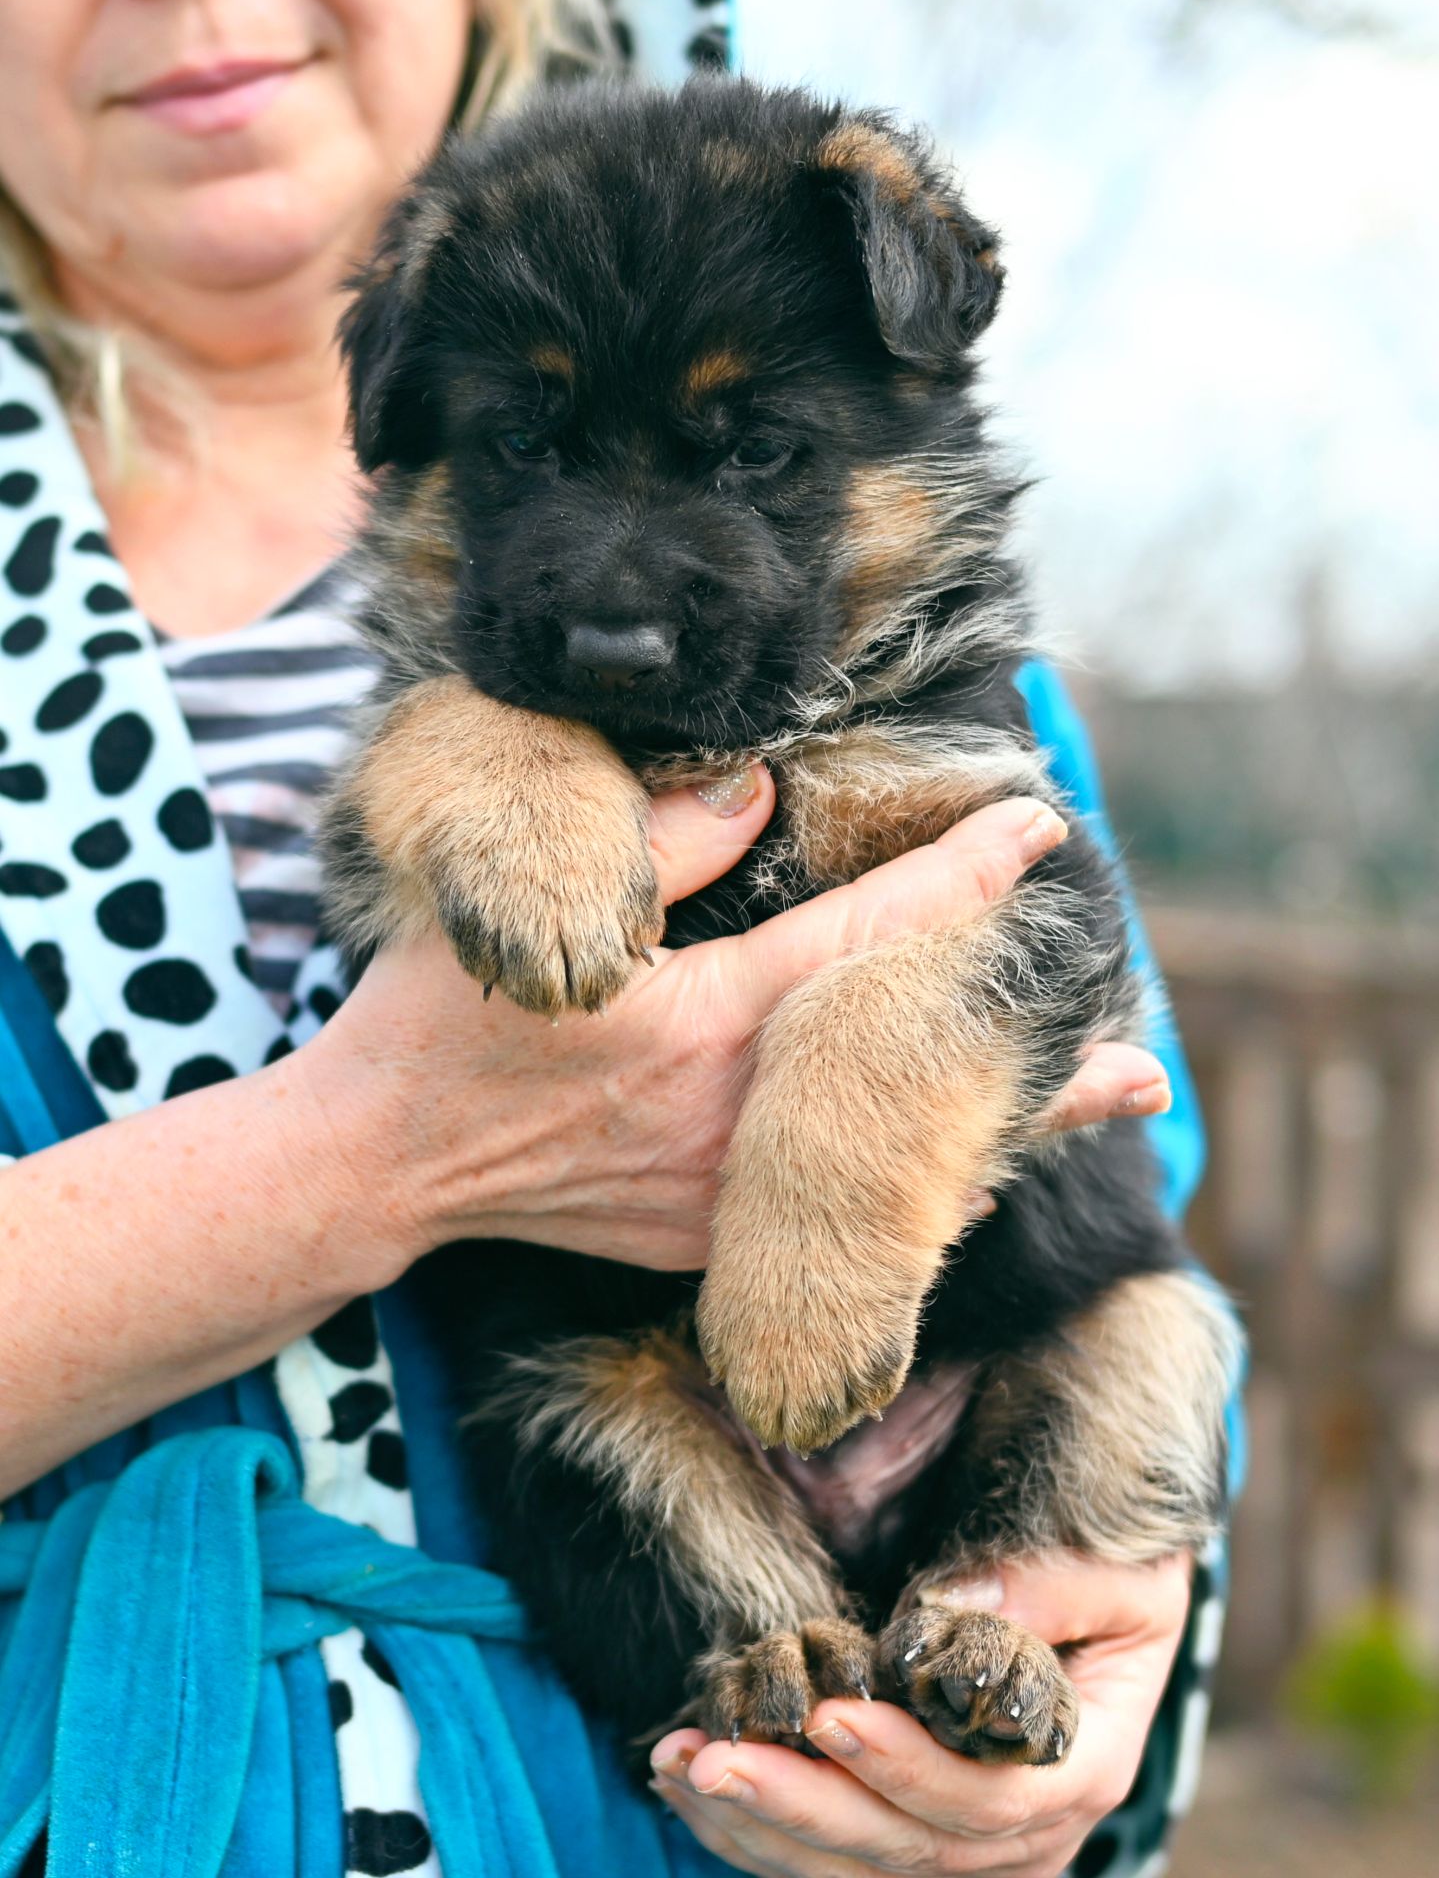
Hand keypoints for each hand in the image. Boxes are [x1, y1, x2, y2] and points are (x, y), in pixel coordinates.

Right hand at [295, 773, 1171, 1271]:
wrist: (379, 1163)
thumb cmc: (444, 1022)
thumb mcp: (538, 910)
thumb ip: (659, 841)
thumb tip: (761, 788)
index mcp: (698, 1019)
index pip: (862, 940)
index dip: (957, 881)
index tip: (1033, 832)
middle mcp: (729, 1119)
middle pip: (908, 1078)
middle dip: (1030, 1059)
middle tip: (1141, 1048)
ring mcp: (721, 1197)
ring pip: (887, 1164)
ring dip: (1001, 1138)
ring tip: (1106, 1112)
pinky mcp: (703, 1244)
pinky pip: (833, 1217)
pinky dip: (910, 1192)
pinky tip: (971, 1176)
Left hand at [650, 1552, 1192, 1877]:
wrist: (1113, 1600)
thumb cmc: (1120, 1579)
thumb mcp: (1120, 1574)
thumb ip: (1052, 1590)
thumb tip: (952, 1611)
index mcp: (1079, 1770)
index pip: (987, 1798)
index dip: (907, 1767)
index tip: (829, 1712)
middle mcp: (1023, 1830)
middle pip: (904, 1849)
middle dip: (803, 1805)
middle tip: (715, 1757)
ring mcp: (963, 1841)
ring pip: (854, 1868)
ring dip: (760, 1824)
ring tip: (678, 1765)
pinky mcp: (911, 1831)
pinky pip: (829, 1856)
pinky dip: (754, 1827)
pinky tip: (686, 1782)